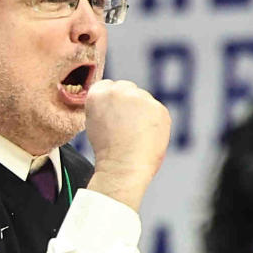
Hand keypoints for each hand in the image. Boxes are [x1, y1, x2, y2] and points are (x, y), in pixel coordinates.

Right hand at [83, 79, 171, 210]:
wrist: (123, 166)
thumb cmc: (107, 151)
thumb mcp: (94, 122)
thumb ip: (104, 106)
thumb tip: (118, 103)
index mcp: (98, 93)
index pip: (107, 86)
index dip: (111, 103)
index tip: (112, 116)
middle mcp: (119, 90)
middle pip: (127, 88)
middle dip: (127, 103)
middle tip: (124, 126)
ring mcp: (141, 97)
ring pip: (143, 99)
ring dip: (141, 111)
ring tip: (135, 134)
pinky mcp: (159, 108)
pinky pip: (156, 111)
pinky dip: (154, 122)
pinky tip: (146, 136)